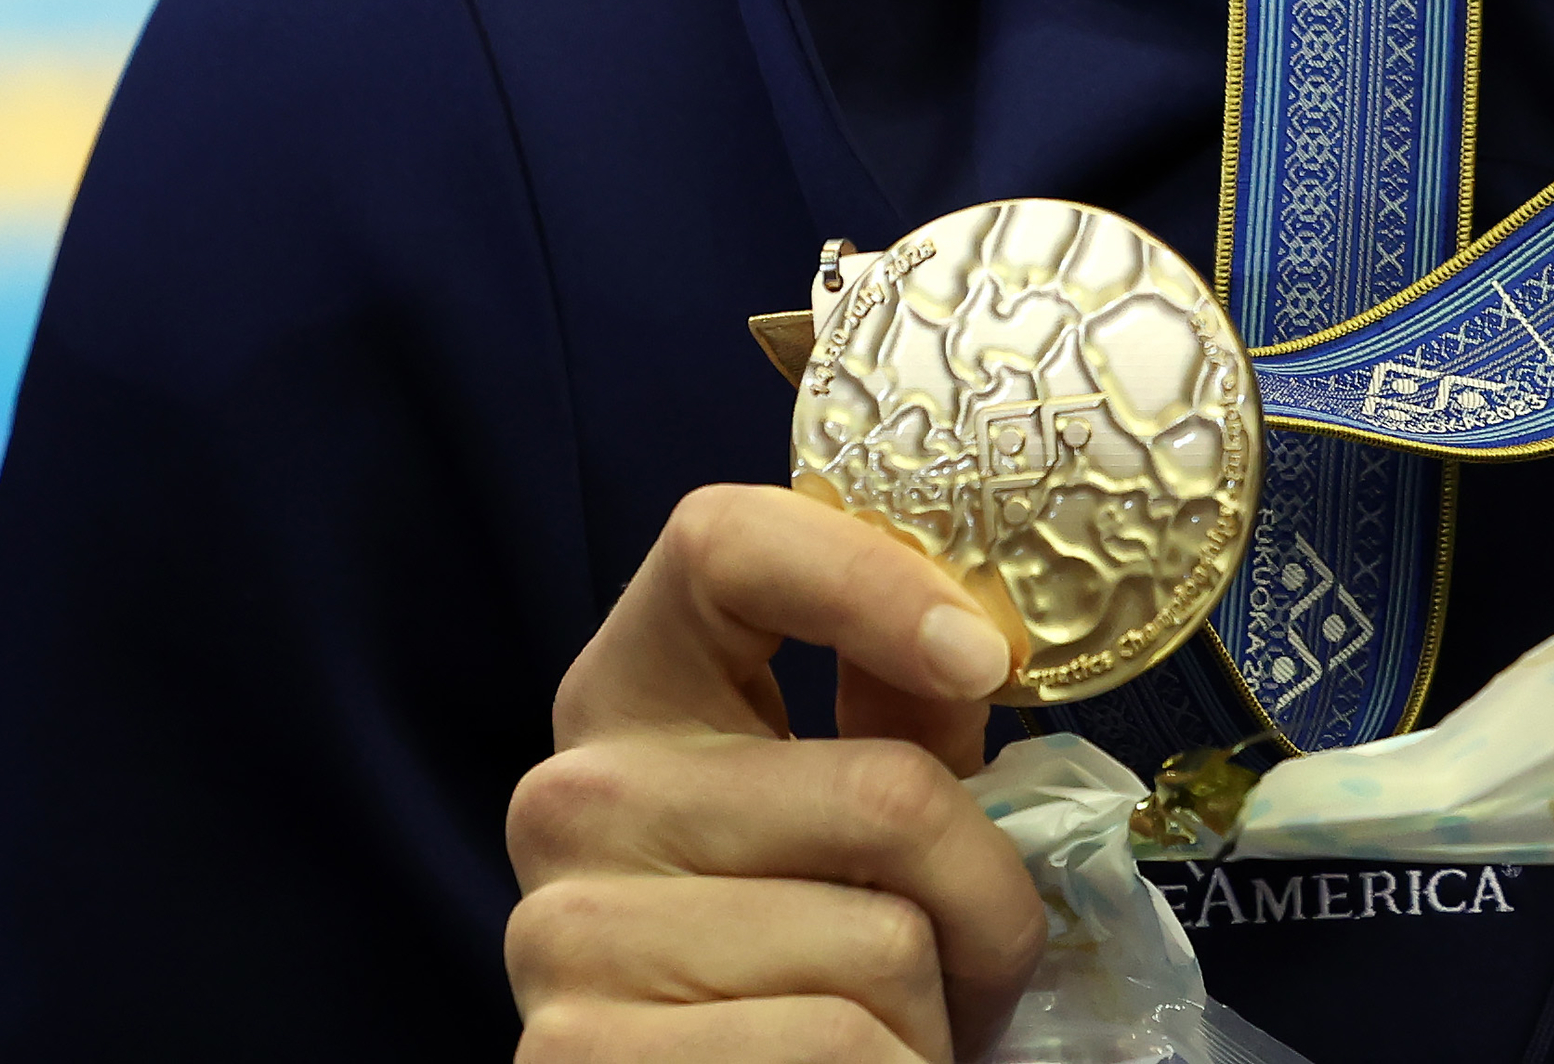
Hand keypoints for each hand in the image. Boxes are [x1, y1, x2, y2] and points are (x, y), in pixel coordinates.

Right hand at [507, 484, 1050, 1060]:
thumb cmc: (793, 955)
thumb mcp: (847, 811)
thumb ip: (897, 717)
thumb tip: (977, 650)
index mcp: (632, 691)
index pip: (721, 542)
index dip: (871, 579)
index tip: (984, 661)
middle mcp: (574, 797)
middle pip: (884, 793)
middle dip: (987, 893)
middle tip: (991, 950)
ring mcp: (562, 937)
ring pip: (881, 942)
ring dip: (940, 1007)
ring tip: (902, 1030)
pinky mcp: (576, 1063)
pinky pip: (834, 1045)